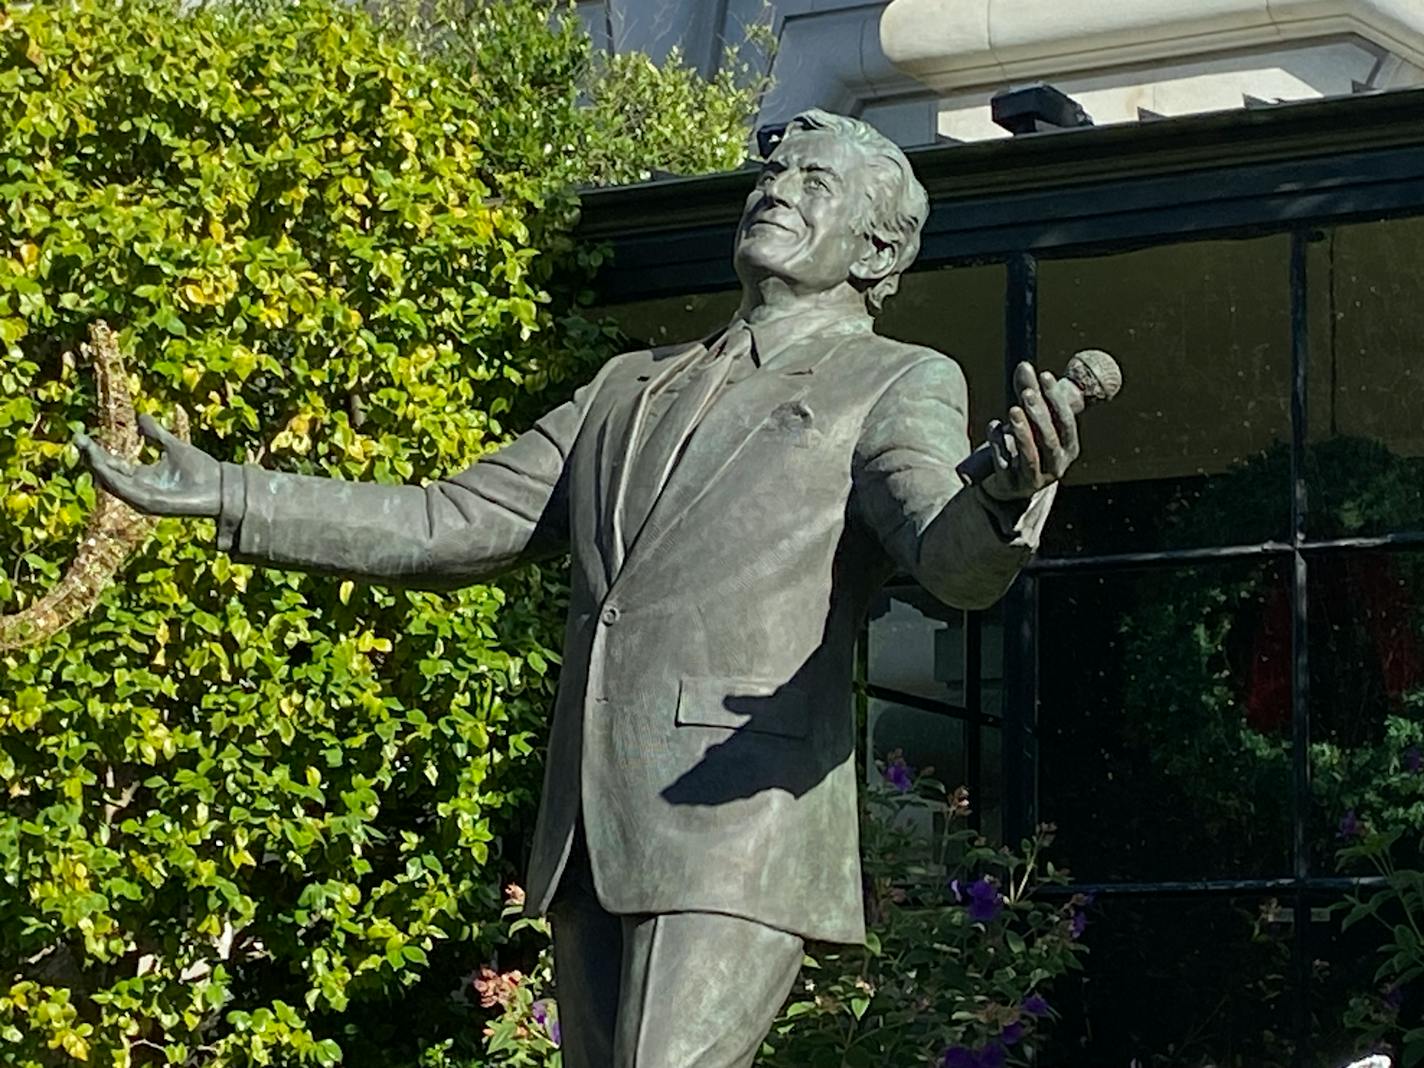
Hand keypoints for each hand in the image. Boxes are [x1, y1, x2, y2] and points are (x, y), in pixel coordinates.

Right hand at [73, 414, 220, 516]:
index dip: (96, 452)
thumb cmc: (202, 470)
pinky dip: (113, 479)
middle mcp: (139, 488)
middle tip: (78, 439)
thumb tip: (140, 416)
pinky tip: (103, 465)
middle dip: (91, 457)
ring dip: (97, 467)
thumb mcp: (174, 446)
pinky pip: (125, 491)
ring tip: (86, 449)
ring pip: (112, 483)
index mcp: (142, 477)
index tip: (81, 436)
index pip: (112, 465)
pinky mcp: (149, 503)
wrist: (221, 485)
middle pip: (107, 474)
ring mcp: (143, 498)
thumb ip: (156, 434)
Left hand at [980, 361, 1079, 500]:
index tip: (1044, 375)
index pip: (1066, 422)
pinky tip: (993, 426)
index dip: (1056, 398)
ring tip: (1012, 410)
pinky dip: (998, 445)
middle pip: (1051, 440)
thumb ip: (1027, 393)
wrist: (1007, 484)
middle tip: (1026, 393)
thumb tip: (1024, 365)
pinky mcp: (1011, 486)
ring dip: (1023, 432)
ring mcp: (1034, 479)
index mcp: (1068, 448)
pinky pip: (1005, 465)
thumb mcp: (1029, 420)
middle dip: (1039, 415)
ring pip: (1032, 456)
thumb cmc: (1024, 447)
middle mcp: (1056, 466)